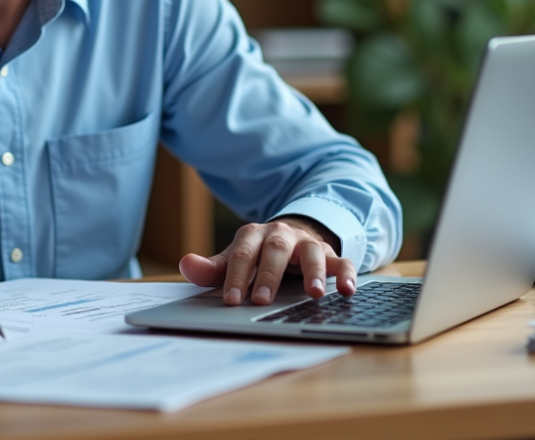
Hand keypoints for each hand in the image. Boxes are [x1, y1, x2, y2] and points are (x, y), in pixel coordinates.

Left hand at [178, 216, 355, 304]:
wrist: (289, 237)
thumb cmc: (257, 255)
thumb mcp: (234, 260)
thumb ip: (212, 268)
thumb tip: (186, 265)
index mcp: (252, 235)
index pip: (242, 253)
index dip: (235, 276)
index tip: (230, 299)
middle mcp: (280, 234)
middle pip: (274, 249)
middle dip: (268, 275)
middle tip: (261, 300)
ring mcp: (306, 243)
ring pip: (311, 252)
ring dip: (314, 272)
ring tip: (314, 294)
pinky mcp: (329, 254)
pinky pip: (342, 261)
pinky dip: (347, 274)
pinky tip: (348, 290)